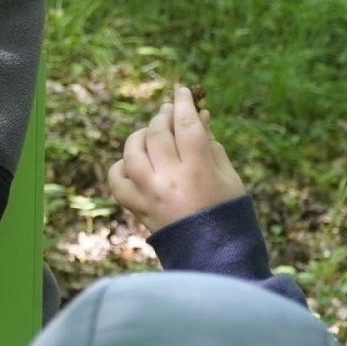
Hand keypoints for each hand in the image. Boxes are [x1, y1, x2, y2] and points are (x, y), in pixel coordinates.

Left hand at [108, 85, 246, 232]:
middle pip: (158, 134)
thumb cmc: (228, 213)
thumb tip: (200, 114)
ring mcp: (150, 194)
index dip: (184, 104)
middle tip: (168, 109)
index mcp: (198, 171)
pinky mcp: (138, 208)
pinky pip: (118, 181)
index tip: (181, 90)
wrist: (214, 255)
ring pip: (133, 152)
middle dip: (163, 116)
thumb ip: (211, 144)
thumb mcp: (228, 176)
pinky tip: (132, 161)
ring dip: (140, 136)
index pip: (187, 126)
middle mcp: (170, 180)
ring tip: (151, 131)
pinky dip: (121, 167)